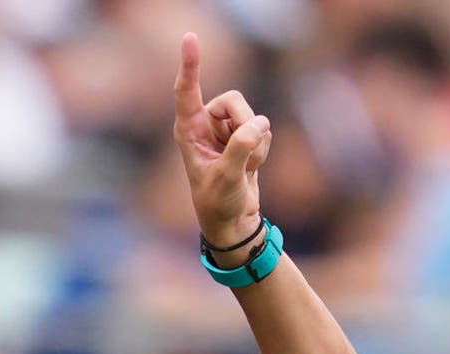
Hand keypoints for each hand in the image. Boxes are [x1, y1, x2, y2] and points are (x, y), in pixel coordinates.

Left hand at [172, 33, 271, 248]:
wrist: (232, 220)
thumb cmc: (218, 202)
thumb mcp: (226, 178)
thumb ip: (241, 149)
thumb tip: (258, 125)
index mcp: (188, 130)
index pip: (186, 91)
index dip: (190, 64)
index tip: (190, 37)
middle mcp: (204, 125)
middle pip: (235, 100)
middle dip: (247, 124)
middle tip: (244, 154)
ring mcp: (224, 130)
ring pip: (253, 116)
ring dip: (257, 143)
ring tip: (246, 167)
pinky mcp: (242, 136)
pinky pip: (263, 129)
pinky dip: (263, 149)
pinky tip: (252, 166)